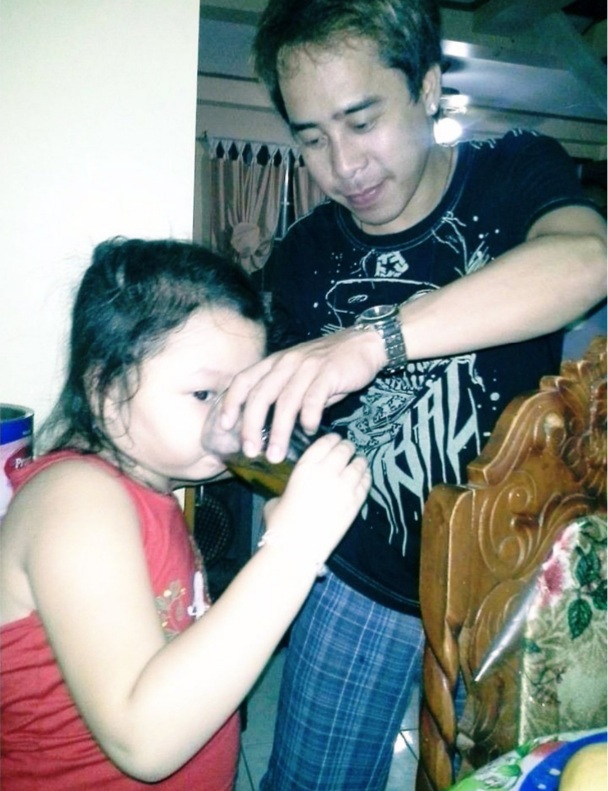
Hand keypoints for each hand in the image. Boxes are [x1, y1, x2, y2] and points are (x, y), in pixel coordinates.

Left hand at [219, 327, 383, 461]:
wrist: (364, 343)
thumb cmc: (329, 364)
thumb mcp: (299, 373)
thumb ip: (284, 393)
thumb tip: (270, 424)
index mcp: (275, 362)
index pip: (243, 381)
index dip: (231, 403)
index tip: (224, 426)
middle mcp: (286, 362)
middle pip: (260, 396)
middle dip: (251, 426)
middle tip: (250, 451)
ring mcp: (307, 366)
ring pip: (286, 402)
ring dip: (279, 432)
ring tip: (276, 455)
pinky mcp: (329, 372)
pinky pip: (313, 399)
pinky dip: (308, 418)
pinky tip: (309, 432)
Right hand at [263, 433, 370, 566]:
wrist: (296, 549)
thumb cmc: (280, 524)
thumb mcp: (277, 498)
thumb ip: (289, 489)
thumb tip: (292, 492)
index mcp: (305, 467)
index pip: (325, 443)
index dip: (333, 439)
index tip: (336, 439)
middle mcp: (327, 472)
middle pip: (344, 450)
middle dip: (347, 447)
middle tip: (348, 449)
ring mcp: (344, 487)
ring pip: (358, 465)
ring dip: (359, 461)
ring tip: (359, 460)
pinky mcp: (355, 504)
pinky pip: (365, 484)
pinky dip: (366, 478)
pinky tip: (364, 477)